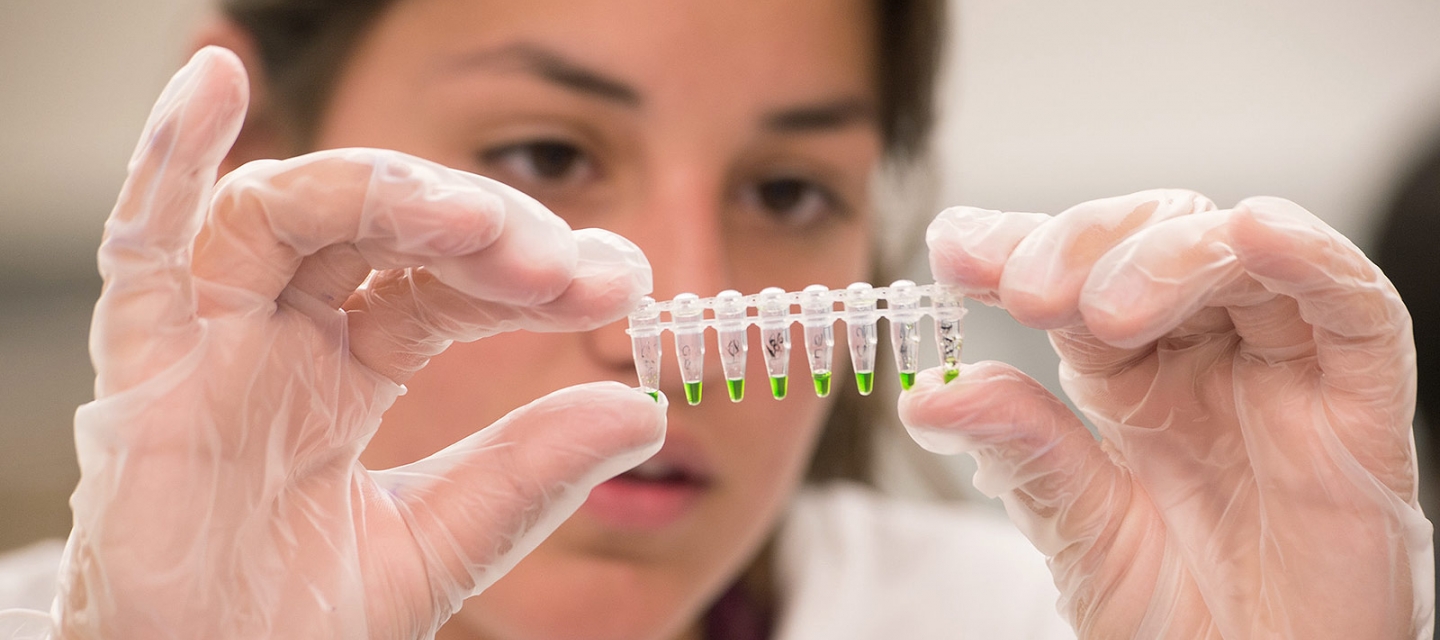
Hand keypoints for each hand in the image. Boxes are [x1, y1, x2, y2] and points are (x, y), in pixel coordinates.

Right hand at [29, 47, 664, 638]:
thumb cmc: (296, 629)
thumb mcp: (442, 540)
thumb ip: (530, 472)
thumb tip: (642, 409)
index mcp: (341, 372)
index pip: (442, 284)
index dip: (526, 270)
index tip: (621, 280)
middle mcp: (276, 340)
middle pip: (376, 231)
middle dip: (478, 230)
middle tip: (567, 262)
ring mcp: (207, 345)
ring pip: (285, 215)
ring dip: (385, 195)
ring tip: (482, 223)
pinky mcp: (138, 372)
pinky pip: (140, 245)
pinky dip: (167, 157)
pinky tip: (213, 81)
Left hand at [899, 190, 1432, 637]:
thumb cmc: (1184, 621)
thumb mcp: (1080, 531)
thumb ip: (1022, 451)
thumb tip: (929, 395)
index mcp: (1130, 379)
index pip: (1073, 278)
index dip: (1013, 246)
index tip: (952, 248)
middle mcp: (1205, 358)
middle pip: (1153, 237)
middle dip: (1083, 244)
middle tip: (1027, 291)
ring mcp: (1284, 372)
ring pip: (1239, 252)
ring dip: (1166, 252)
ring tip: (1101, 310)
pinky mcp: (1362, 404)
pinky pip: (1352, 304)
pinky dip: (1306, 253)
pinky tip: (1250, 231)